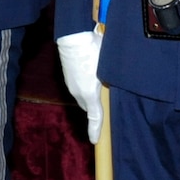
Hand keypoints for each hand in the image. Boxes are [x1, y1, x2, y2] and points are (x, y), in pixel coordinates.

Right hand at [56, 29, 103, 143]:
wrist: (73, 37)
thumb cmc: (93, 52)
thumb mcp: (106, 70)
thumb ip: (108, 87)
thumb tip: (111, 96)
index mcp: (89, 94)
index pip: (94, 116)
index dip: (95, 130)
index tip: (94, 142)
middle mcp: (78, 92)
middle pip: (89, 106)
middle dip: (96, 109)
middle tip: (107, 104)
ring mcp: (72, 84)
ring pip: (83, 96)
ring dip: (90, 95)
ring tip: (100, 85)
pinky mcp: (68, 76)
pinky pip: (78, 87)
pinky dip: (85, 85)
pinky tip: (91, 73)